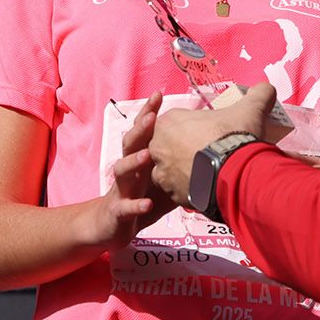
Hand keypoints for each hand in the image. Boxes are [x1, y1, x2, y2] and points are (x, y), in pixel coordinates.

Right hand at [85, 92, 171, 247]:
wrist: (109, 225)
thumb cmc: (140, 196)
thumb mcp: (161, 179)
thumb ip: (179, 163)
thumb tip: (210, 147)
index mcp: (138, 159)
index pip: (142, 131)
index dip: (148, 112)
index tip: (158, 94)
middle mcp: (128, 170)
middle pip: (130, 144)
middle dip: (140, 129)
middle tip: (152, 116)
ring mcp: (121, 190)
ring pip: (122, 171)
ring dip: (134, 162)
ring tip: (147, 154)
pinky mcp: (118, 212)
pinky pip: (125, 207)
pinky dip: (135, 205)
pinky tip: (147, 204)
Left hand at [148, 83, 277, 206]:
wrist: (233, 172)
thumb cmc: (234, 136)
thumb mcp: (250, 109)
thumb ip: (258, 94)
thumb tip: (266, 88)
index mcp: (169, 121)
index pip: (176, 122)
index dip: (194, 128)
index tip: (209, 133)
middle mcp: (158, 146)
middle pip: (170, 146)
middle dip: (185, 150)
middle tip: (208, 153)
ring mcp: (162, 172)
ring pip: (171, 170)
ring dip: (186, 170)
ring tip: (209, 172)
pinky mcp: (170, 194)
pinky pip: (177, 191)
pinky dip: (190, 189)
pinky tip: (207, 186)